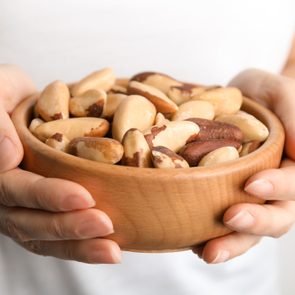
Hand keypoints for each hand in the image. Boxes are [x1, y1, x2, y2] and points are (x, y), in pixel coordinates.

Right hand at [0, 65, 120, 263]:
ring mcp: (19, 209)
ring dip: (79, 246)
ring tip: (112, 251)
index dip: (48, 196)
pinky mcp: (39, 212)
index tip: (83, 196)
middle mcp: (3, 196)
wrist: (22, 104)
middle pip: (30, 222)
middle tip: (105, 225)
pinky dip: (81, 246)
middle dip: (69, 226)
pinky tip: (109, 249)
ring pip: (44, 237)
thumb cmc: (8, 93)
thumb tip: (9, 155)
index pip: (15, 189)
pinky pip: (56, 236)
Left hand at [193, 69, 294, 262]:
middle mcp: (273, 187)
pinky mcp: (222, 198)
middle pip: (276, 217)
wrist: (235, 101)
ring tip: (207, 252)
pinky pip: (219, 223)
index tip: (253, 183)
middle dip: (256, 223)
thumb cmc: (261, 93)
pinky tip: (190, 242)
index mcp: (292, 164)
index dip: (279, 187)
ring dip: (231, 243)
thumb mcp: (277, 91)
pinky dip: (207, 235)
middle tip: (231, 219)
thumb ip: (293, 112)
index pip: (294, 184)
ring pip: (248, 230)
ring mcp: (247, 197)